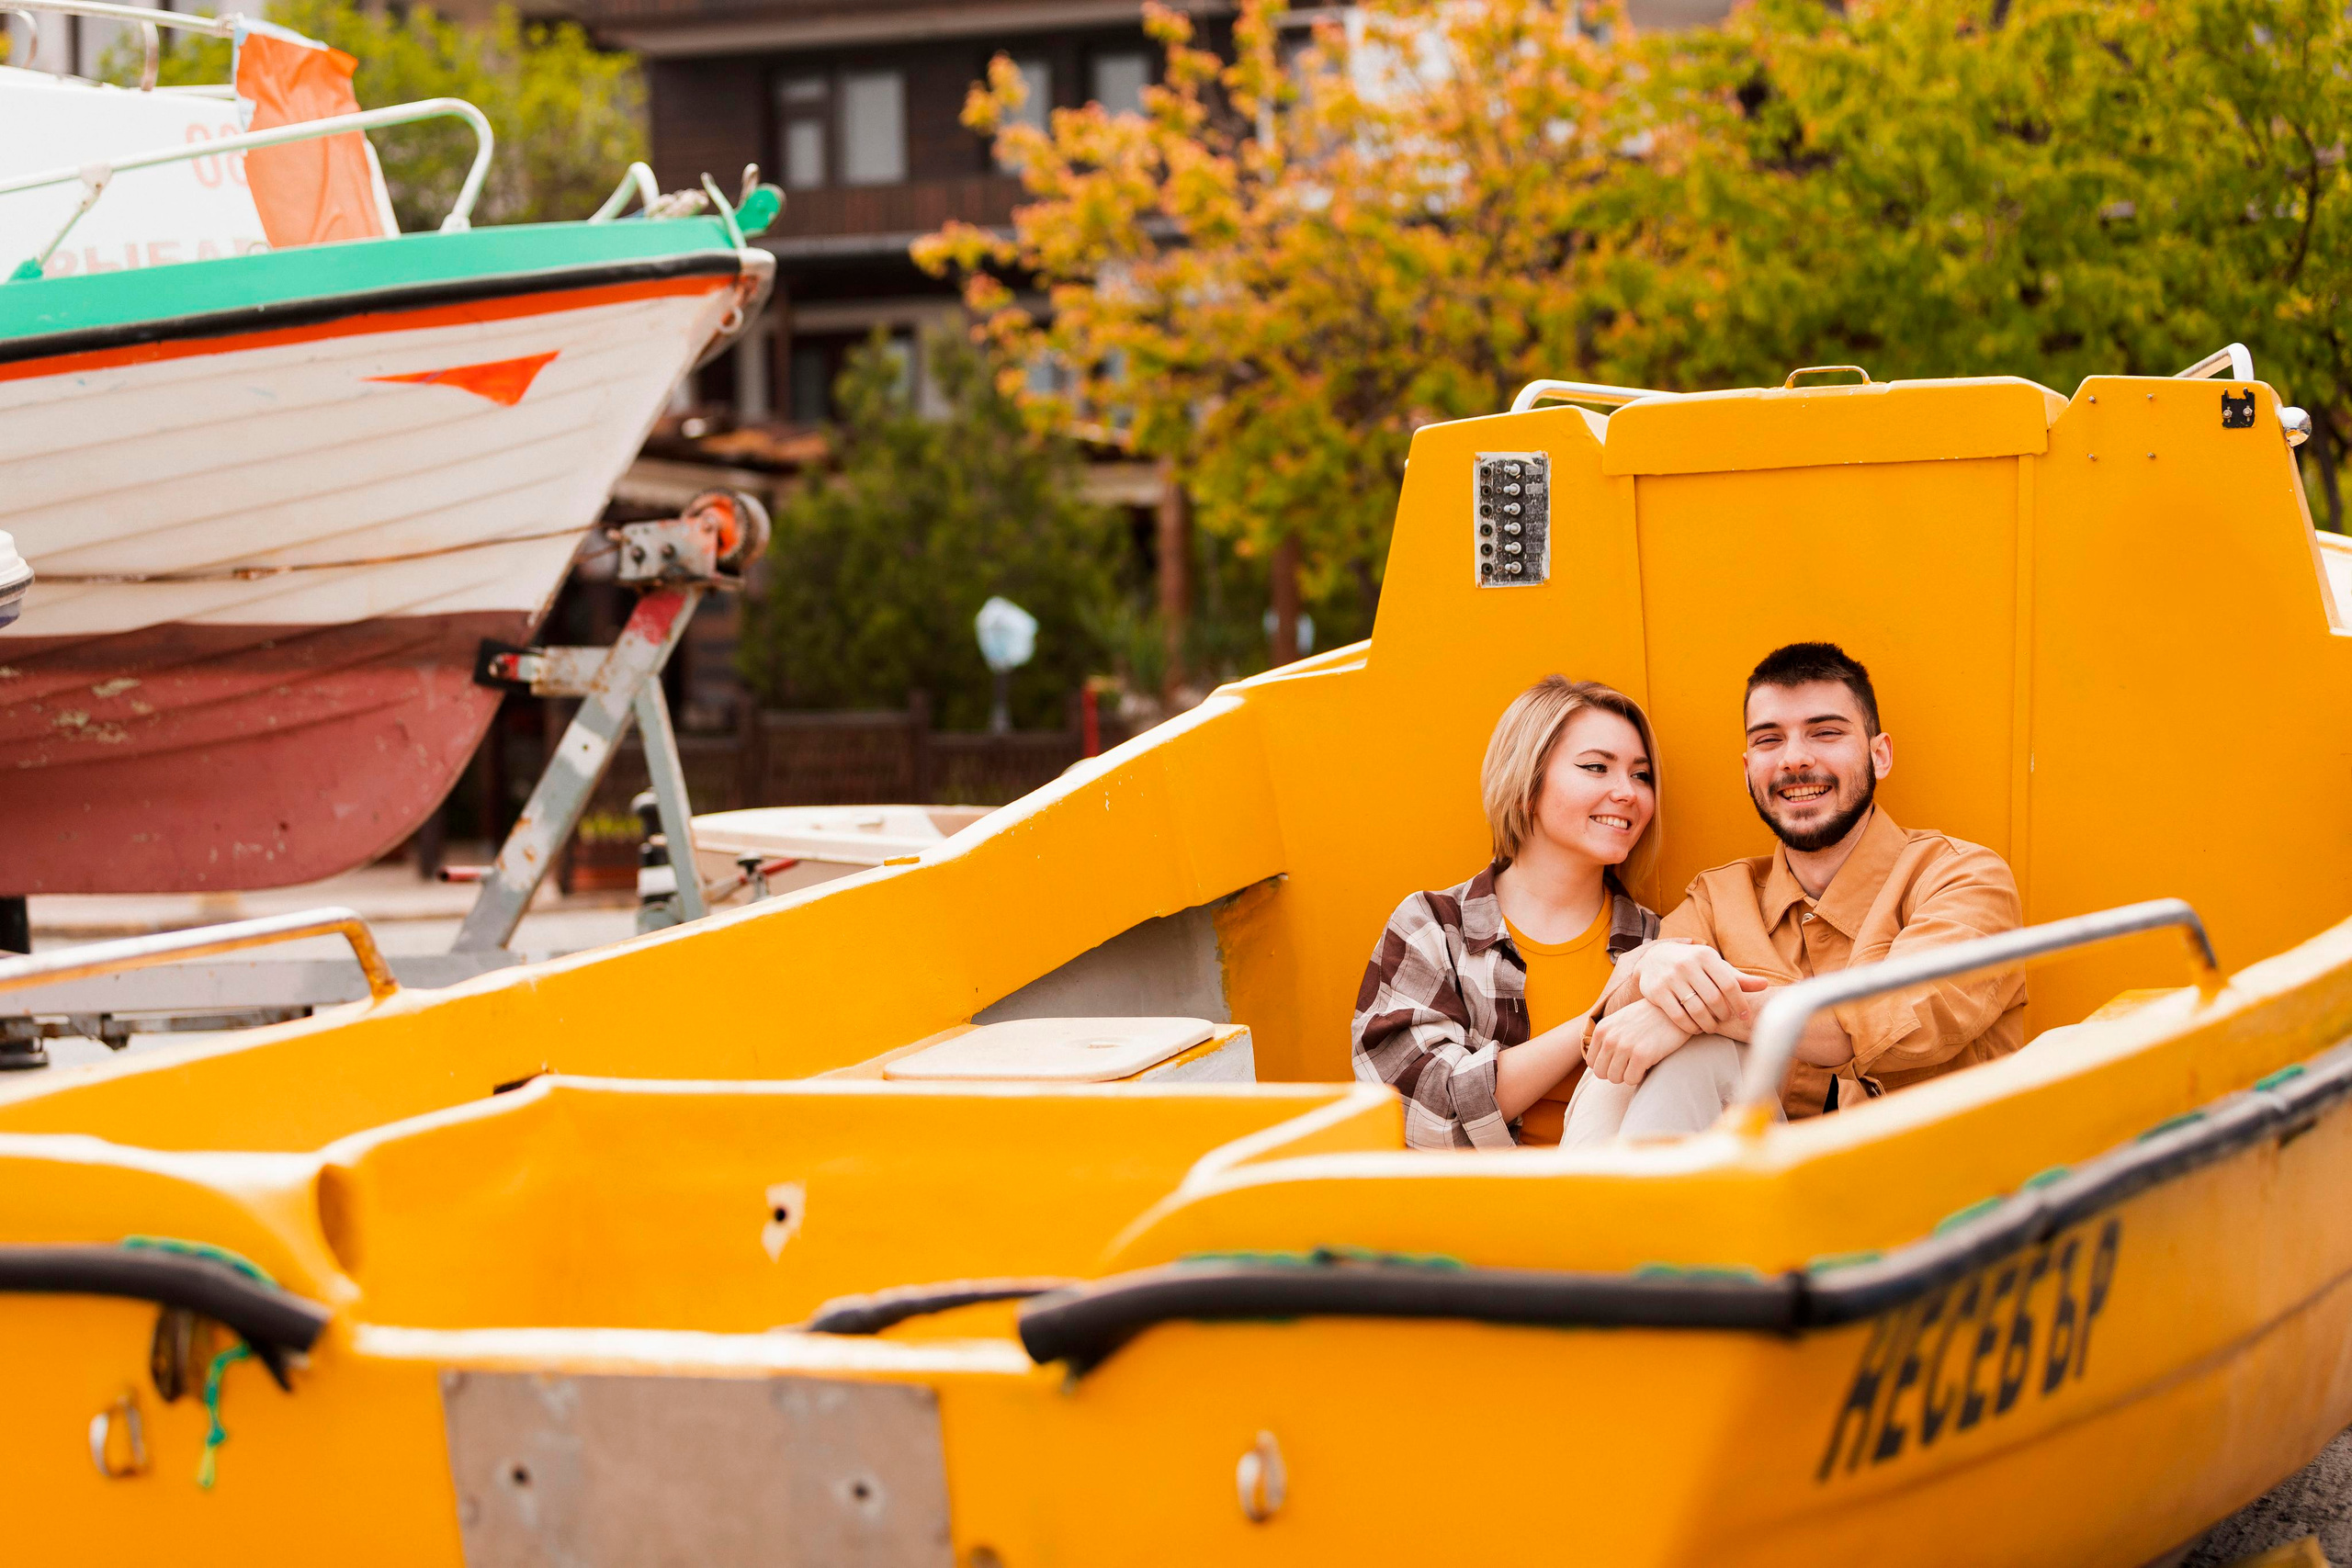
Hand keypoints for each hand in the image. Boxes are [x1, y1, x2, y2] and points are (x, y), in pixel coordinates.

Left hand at [1585, 998, 1689, 1086]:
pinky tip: (1647, 1064)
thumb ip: (1606, 1037)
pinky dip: (1640, 1076)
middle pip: (1601, 1073)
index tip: (1620, 1060)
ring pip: (1615, 1078)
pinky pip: (1631, 1079)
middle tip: (1630, 1064)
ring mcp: (1625, 1046)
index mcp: (1602, 1029)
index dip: (1606, 1065)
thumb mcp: (1619, 1021)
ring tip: (1639, 1063)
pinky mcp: (1642, 1055)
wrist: (1673, 1010)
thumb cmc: (1647, 1018)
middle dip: (1616, 1073)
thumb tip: (1595, 1064)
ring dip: (1628, 1075)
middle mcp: (1610, 1038)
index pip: (1592, 1062)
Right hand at [1639, 943, 1768, 1035]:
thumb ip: (1737, 978)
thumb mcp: (1714, 966)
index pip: (1729, 984)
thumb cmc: (1693, 965)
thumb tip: (1765, 985)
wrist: (1654, 959)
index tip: (1745, 1016)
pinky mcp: (1656, 991)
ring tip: (1712, 1027)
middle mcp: (1686, 964)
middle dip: (1724, 1014)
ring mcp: (1669, 978)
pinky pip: (1678, 1016)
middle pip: (1714, 999)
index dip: (1740, 1003)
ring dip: (1708, 1024)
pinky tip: (1696, 1028)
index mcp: (1705, 955)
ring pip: (1696, 1010)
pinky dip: (1691, 1027)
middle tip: (1726, 1019)